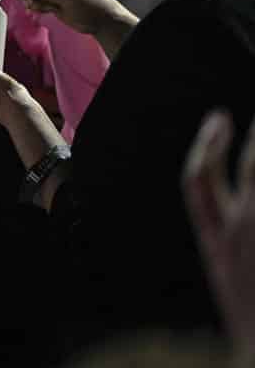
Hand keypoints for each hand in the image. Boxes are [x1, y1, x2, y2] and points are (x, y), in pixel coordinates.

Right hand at [183, 109, 254, 359]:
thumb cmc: (253, 328)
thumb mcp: (231, 280)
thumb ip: (231, 246)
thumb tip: (236, 213)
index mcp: (218, 247)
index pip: (198, 180)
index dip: (207, 144)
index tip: (220, 119)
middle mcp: (242, 232)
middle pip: (246, 164)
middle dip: (254, 136)